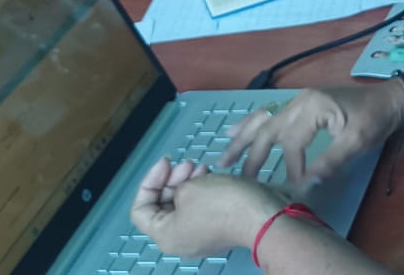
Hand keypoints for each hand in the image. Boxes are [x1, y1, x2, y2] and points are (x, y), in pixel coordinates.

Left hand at [130, 158, 285, 258]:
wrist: (263, 216)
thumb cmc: (221, 203)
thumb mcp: (188, 189)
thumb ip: (174, 188)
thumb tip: (183, 193)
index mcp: (166, 235)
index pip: (141, 210)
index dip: (149, 182)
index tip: (167, 163)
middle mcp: (180, 240)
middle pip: (163, 206)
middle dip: (171, 179)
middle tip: (187, 163)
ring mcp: (200, 235)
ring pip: (183, 205)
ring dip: (188, 182)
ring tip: (201, 167)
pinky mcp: (218, 227)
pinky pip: (201, 208)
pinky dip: (202, 190)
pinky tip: (212, 175)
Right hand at [222, 82, 403, 184]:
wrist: (390, 99)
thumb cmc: (376, 119)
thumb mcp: (357, 142)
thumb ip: (330, 162)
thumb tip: (306, 185)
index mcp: (313, 106)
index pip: (292, 141)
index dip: (291, 166)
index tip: (293, 186)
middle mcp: (301, 100)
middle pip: (268, 128)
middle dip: (251, 154)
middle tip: (238, 178)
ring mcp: (300, 100)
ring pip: (264, 120)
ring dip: (244, 138)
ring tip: (224, 156)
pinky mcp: (303, 103)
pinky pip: (271, 114)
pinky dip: (253, 123)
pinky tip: (236, 130)